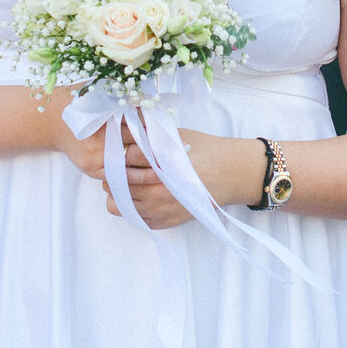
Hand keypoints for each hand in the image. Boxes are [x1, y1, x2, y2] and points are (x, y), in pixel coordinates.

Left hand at [52, 118, 263, 229]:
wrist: (231, 174)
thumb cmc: (206, 150)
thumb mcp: (176, 136)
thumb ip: (148, 134)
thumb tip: (124, 124)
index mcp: (159, 165)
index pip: (123, 159)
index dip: (121, 151)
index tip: (123, 148)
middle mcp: (156, 191)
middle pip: (115, 183)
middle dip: (116, 171)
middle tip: (122, 164)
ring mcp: (159, 210)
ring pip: (117, 204)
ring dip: (119, 191)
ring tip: (130, 181)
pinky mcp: (164, 222)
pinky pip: (133, 217)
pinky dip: (132, 206)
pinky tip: (143, 194)